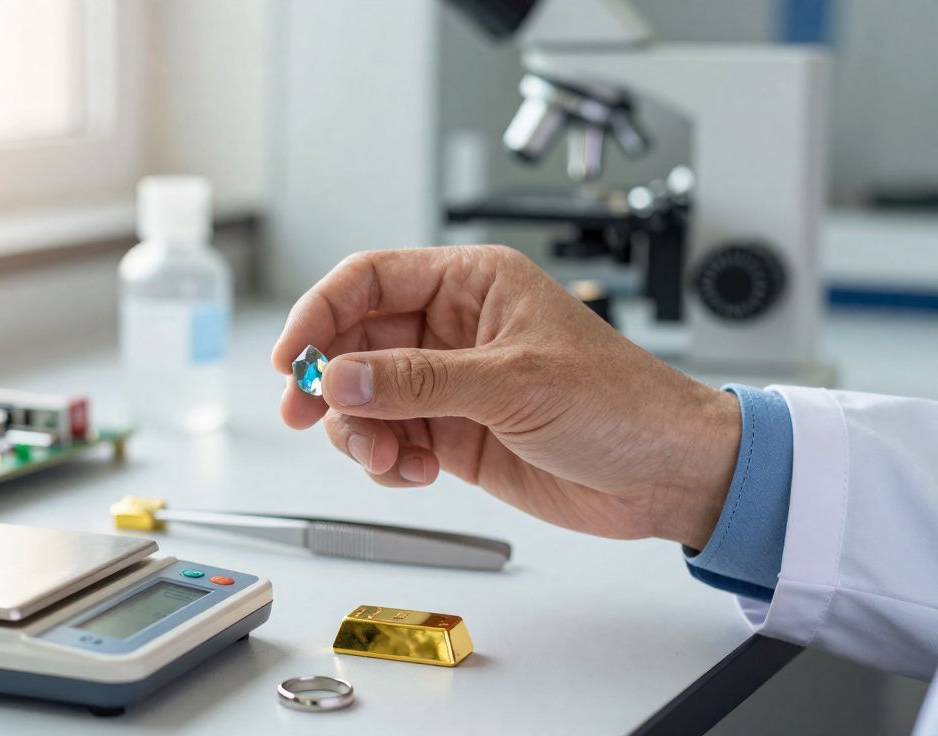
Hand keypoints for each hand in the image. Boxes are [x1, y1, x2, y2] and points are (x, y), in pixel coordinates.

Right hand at [271, 246, 740, 549]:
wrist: (669, 475)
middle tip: (306, 414)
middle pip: (358, 340)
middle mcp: (455, 328)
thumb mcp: (514, 383)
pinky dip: (387, 461)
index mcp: (474, 283)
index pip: (371, 279)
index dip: (322, 313)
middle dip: (330, 380)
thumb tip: (341, 378)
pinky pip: (392, 439)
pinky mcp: (455, 433)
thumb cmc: (621, 404)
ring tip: (387, 457)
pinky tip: (416, 472)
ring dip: (360, 430)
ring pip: (367, 396)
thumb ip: (418, 381)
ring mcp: (452, 383)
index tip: (295, 358)